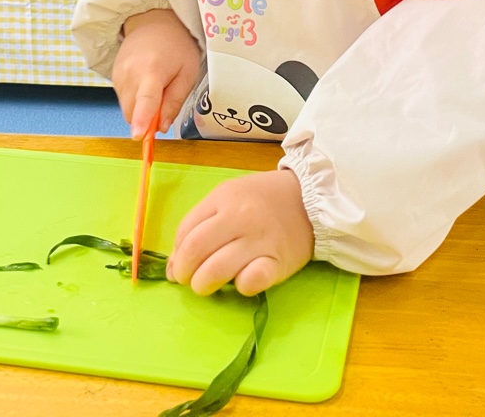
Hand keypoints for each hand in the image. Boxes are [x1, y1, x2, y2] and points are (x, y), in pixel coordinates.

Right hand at [114, 9, 200, 138]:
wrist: (153, 22)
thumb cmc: (176, 46)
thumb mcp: (188, 72)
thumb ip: (175, 101)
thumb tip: (162, 127)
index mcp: (152, 70)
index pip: (145, 100)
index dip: (142, 120)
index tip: (139, 136)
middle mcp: (129, 73)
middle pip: (133, 112)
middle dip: (148, 119)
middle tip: (165, 101)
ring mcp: (118, 74)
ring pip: (127, 109)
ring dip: (141, 108)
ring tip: (156, 85)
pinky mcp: (113, 76)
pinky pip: (123, 99)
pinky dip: (135, 99)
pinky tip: (145, 82)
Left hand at [167, 169, 313, 296]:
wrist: (311, 198)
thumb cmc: (263, 199)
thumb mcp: (229, 197)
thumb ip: (201, 223)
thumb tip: (173, 264)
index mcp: (224, 198)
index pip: (186, 231)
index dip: (176, 253)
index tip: (178, 265)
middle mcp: (240, 217)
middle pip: (196, 250)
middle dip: (184, 272)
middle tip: (187, 280)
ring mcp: (260, 240)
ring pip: (217, 269)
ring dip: (203, 284)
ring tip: (205, 285)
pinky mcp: (279, 262)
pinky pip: (251, 281)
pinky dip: (240, 286)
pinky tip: (240, 282)